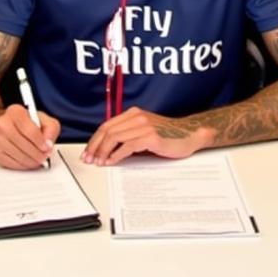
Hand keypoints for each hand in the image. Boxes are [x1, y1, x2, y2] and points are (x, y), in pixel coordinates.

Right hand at [0, 104, 59, 169]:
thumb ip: (50, 128)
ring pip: (19, 156)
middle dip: (38, 153)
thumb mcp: (41, 118)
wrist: (2, 125)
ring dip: (32, 161)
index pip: (30, 130)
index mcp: (15, 112)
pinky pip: (13, 164)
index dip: (40, 142)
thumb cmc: (23, 122)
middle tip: (45, 156)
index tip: (47, 147)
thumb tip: (48, 144)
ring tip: (38, 159)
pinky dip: (24, 165)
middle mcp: (3, 124)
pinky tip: (29, 160)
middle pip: (24, 145)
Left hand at [82, 107, 210, 165]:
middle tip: (89, 159)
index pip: (107, 125)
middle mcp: (138, 117)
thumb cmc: (168, 136)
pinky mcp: (151, 137)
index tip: (88, 151)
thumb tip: (107, 149)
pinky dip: (116, 155)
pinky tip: (112, 162)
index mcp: (134, 113)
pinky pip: (127, 146)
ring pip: (115, 138)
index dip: (94, 140)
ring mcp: (144, 126)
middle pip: (108, 131)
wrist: (189, 135)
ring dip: (103, 152)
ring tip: (99, 163)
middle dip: (95, 146)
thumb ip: (129, 134)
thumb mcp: (145, 130)